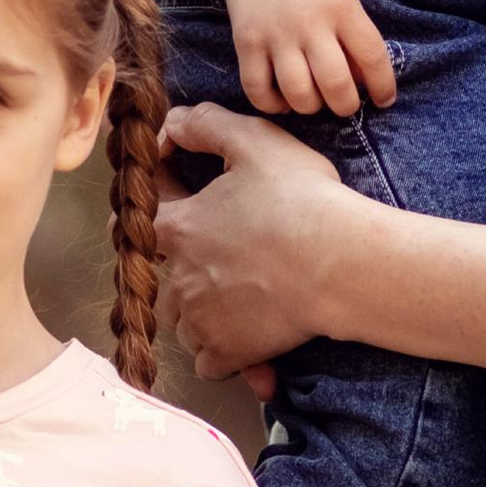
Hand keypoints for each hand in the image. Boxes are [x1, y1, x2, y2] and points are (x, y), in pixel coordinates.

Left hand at [158, 103, 352, 384]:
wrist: (342, 264)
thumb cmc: (302, 201)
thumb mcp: (255, 142)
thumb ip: (205, 125)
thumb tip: (169, 127)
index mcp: (179, 228)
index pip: (143, 222)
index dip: (162, 213)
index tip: (188, 210)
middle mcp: (180, 279)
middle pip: (166, 280)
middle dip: (189, 272)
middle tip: (230, 262)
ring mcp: (202, 321)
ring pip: (185, 323)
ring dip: (204, 315)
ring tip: (244, 302)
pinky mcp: (229, 353)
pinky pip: (208, 362)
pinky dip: (224, 354)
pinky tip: (252, 343)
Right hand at [216, 0, 395, 118]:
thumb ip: (354, 31)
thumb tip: (363, 80)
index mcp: (341, 7)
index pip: (372, 57)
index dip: (383, 86)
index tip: (384, 99)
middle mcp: (309, 23)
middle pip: (336, 84)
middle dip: (346, 106)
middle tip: (344, 104)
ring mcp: (275, 35)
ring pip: (298, 95)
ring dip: (311, 108)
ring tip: (314, 99)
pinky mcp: (246, 43)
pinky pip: (258, 90)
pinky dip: (272, 105)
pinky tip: (282, 99)